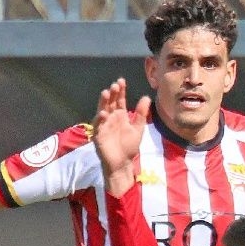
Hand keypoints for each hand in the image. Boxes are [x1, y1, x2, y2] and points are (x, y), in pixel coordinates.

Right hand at [93, 78, 149, 195]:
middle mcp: (111, 118)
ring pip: (102, 110)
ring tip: (106, 93)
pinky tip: (103, 113)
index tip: (122, 81)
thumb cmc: (129, 147)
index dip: (120, 91)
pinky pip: (98, 126)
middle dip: (112, 94)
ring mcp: (104, 125)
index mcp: (120, 115)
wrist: (123, 164)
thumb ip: (142, 114)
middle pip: (110, 102)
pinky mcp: (99, 135)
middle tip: (115, 85)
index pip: (119, 100)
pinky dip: (100, 119)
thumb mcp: (138, 128)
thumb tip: (146, 97)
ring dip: (103, 102)